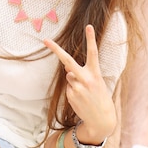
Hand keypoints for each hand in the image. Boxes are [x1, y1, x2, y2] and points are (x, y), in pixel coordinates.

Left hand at [44, 25, 115, 141]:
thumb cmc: (100, 98)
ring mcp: (77, 88)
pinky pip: (68, 88)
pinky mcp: (71, 96)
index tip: (89, 26)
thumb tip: (66, 68)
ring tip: (85, 93)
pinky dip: (73, 91)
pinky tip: (81, 99)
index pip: (93, 53)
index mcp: (95, 74)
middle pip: (68, 60)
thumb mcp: (96, 82)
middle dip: (56, 49)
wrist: (102, 121)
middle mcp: (85, 79)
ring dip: (74, 81)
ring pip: (69, 76)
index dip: (91, 39)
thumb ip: (82, 73)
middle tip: (45, 40)